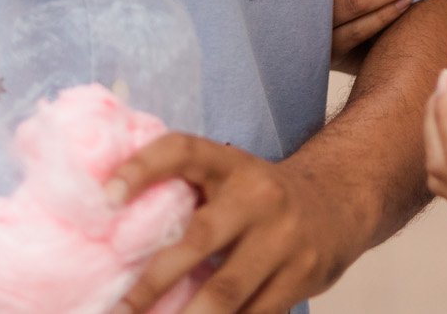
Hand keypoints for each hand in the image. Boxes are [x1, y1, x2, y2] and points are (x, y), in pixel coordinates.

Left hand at [109, 136, 358, 313]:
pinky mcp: (301, 276)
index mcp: (230, 164)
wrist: (340, 201)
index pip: (182, 150)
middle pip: (199, 238)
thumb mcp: (229, 177)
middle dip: (154, 280)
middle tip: (120, 309)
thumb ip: (187, 191)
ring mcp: (283, 239)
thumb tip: (112, 220)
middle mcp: (258, 196)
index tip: (106, 196)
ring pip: (226, 291)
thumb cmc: (260, 197)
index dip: (143, 167)